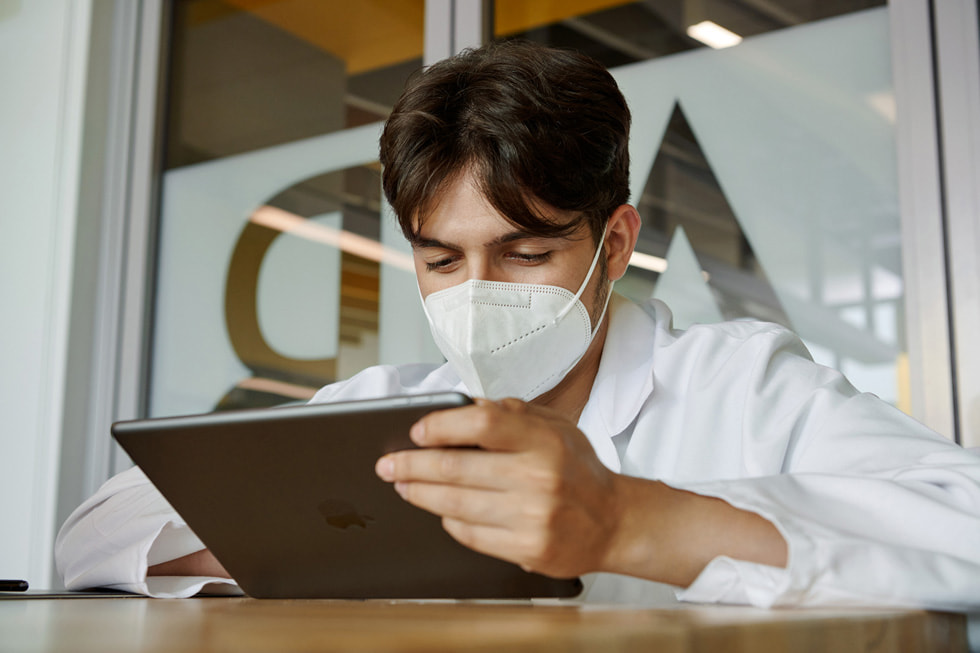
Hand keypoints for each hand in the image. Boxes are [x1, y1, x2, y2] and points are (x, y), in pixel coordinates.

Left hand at [375, 398, 620, 577]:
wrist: (615, 522)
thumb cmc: (578, 469)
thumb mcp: (556, 426)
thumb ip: (513, 413)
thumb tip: (467, 407)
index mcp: (544, 441)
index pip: (481, 423)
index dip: (441, 425)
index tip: (417, 431)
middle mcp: (538, 478)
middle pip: (456, 467)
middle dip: (411, 465)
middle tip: (388, 464)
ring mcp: (531, 517)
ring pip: (454, 504)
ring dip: (419, 493)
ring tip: (403, 484)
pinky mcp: (526, 550)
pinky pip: (470, 534)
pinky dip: (448, 519)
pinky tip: (439, 510)